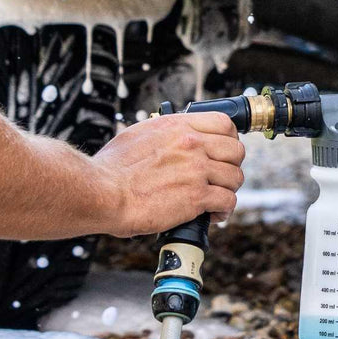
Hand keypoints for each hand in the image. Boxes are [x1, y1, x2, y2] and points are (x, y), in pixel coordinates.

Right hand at [94, 112, 245, 236]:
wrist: (102, 192)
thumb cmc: (112, 167)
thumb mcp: (140, 133)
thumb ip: (164, 133)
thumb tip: (175, 136)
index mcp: (179, 126)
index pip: (225, 124)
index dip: (229, 139)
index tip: (223, 151)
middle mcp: (192, 144)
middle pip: (236, 151)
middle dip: (231, 165)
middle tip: (219, 177)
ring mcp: (197, 170)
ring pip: (235, 177)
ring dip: (228, 189)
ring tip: (216, 198)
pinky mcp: (196, 196)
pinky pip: (227, 200)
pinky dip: (223, 210)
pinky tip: (213, 214)